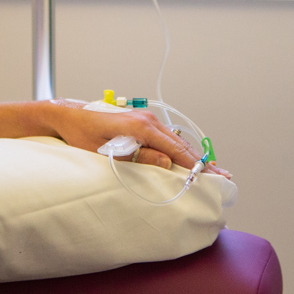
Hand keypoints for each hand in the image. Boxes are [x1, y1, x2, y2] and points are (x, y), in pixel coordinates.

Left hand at [45, 101, 231, 177]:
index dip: (195, 165)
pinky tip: (188, 158)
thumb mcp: (108, 151)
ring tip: (212, 169)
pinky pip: (167, 138)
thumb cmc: (84, 135)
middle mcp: (149, 120)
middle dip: (202, 162)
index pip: (176, 149)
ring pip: (175, 141)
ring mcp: (146, 119)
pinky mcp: (142, 123)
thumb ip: (139, 157)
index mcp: (142, 127)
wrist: (70, 117)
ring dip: (192, 156)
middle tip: (223, 176)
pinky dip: (180, 149)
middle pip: (181, 144)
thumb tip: (167, 163)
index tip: (212, 177)